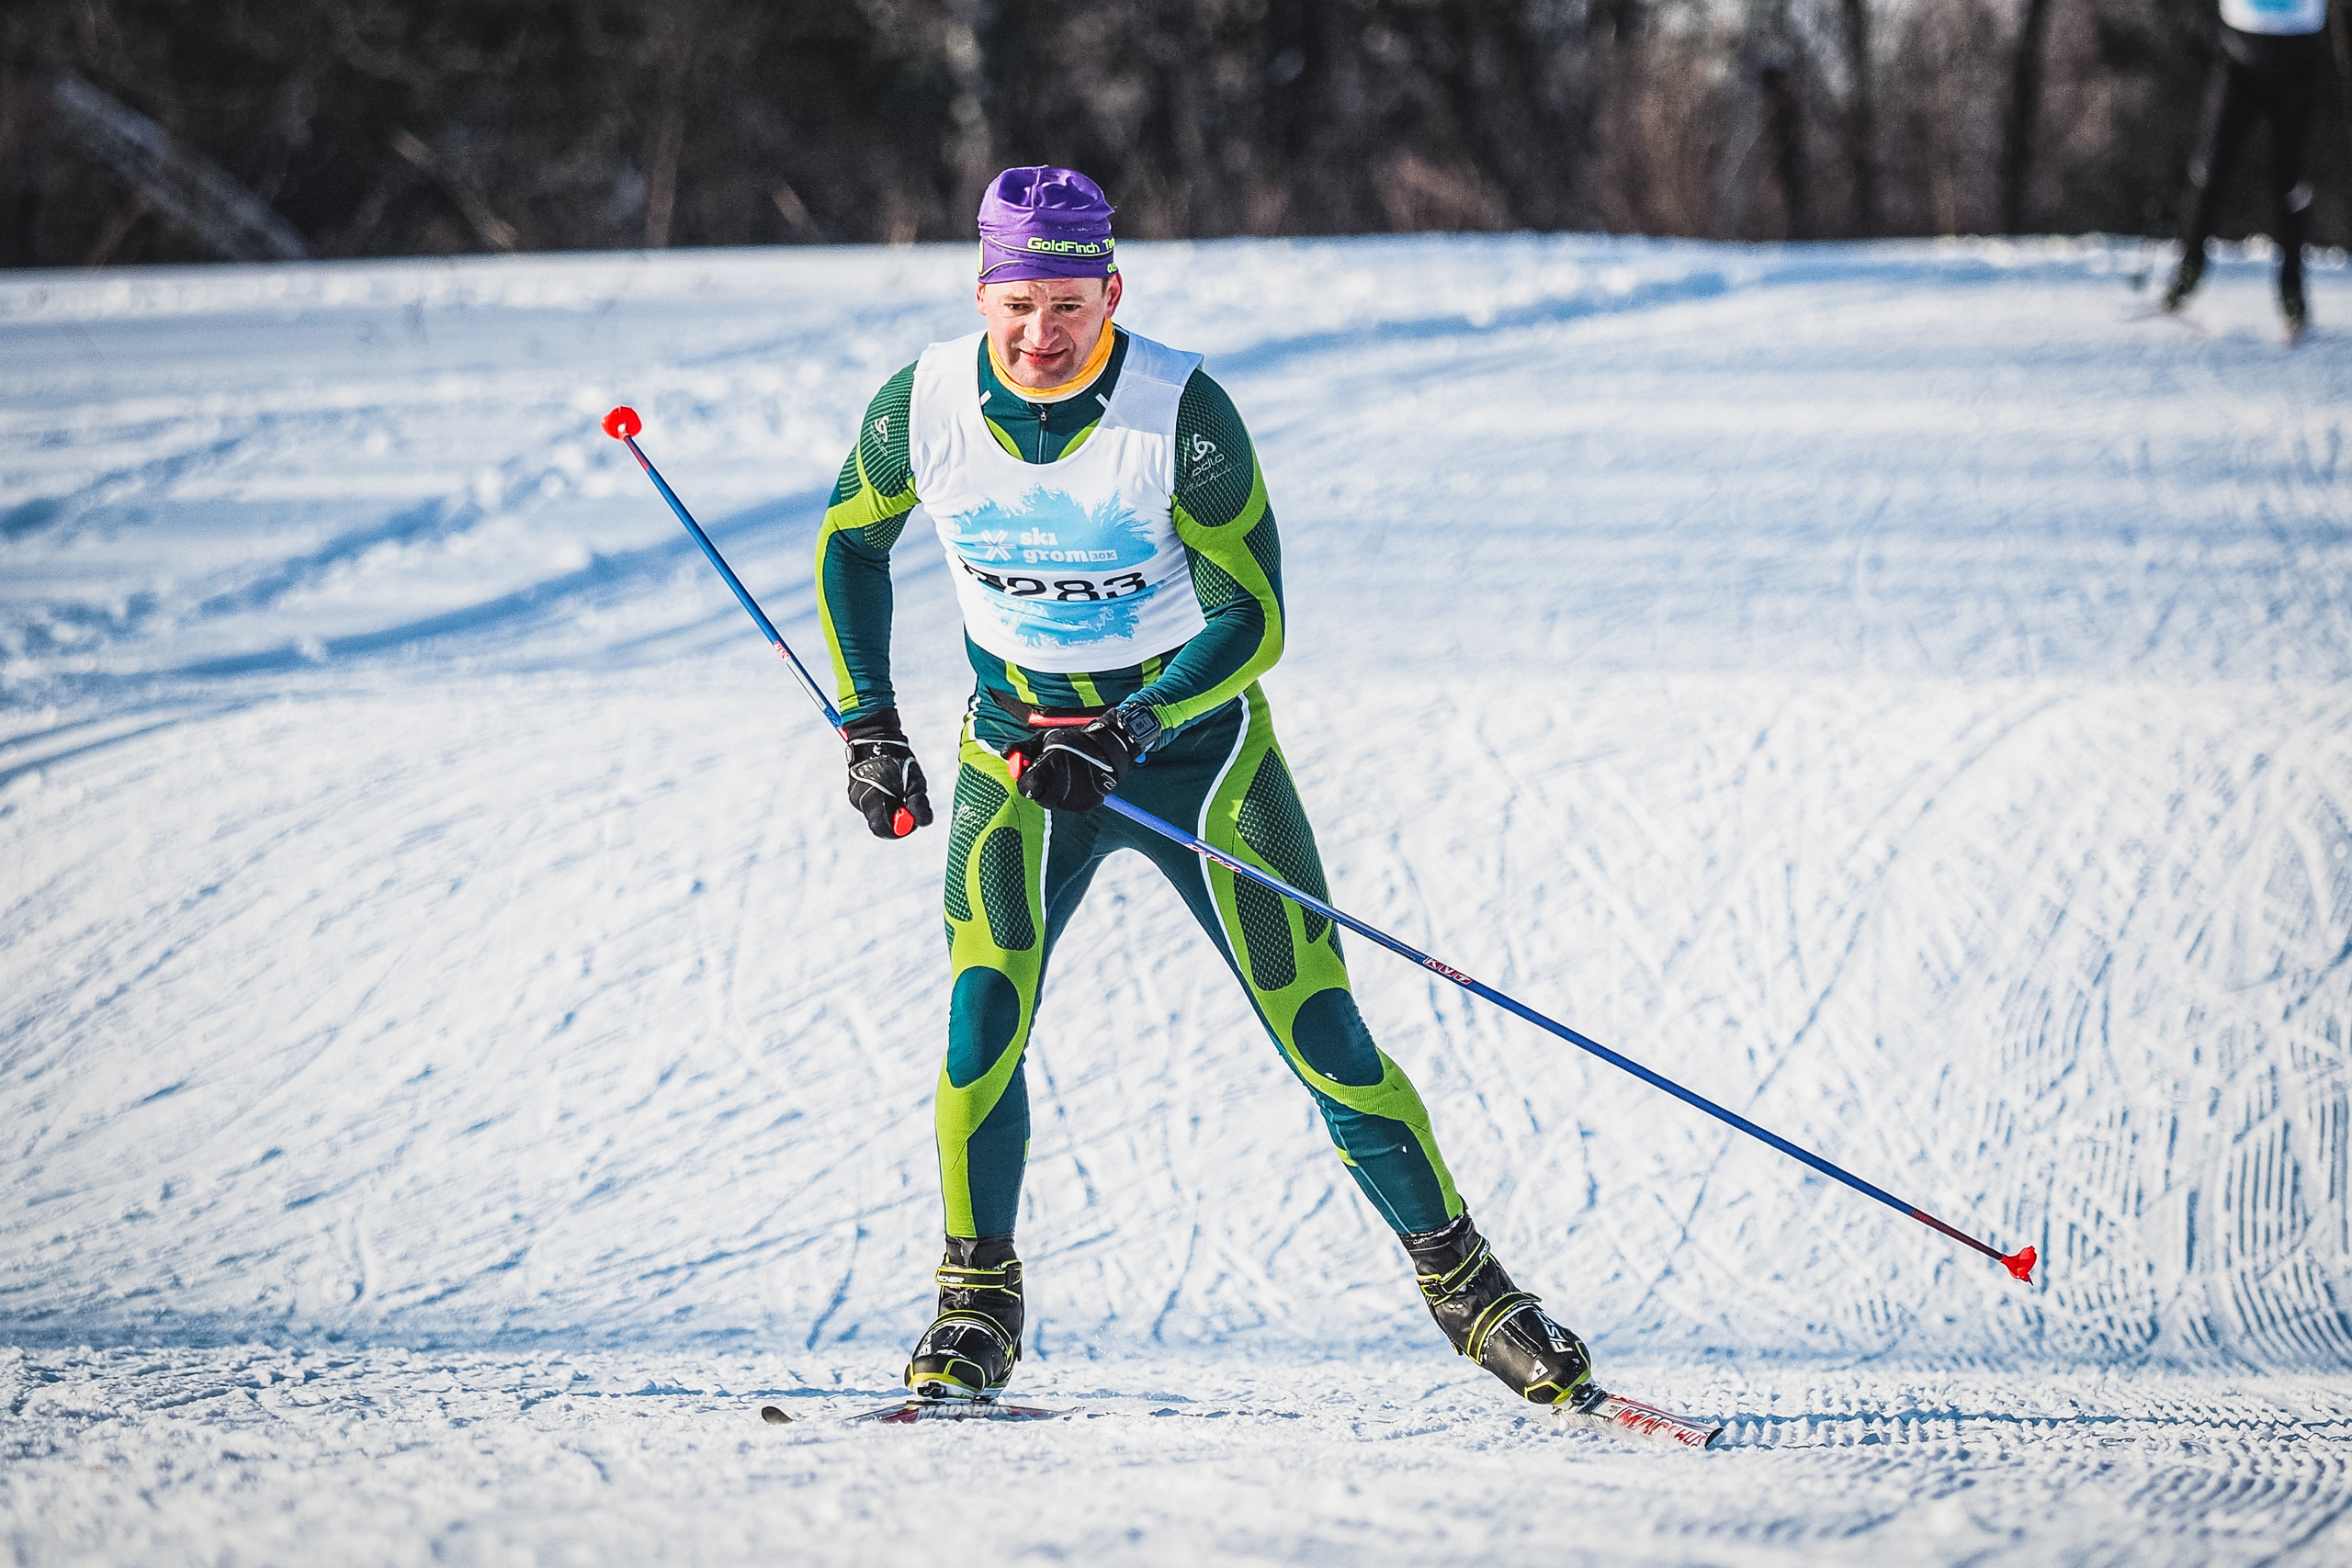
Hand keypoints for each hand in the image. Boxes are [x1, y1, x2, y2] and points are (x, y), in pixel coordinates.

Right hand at [843, 709, 932, 838]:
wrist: (876, 737)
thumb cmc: (899, 759)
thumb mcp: (914, 781)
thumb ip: (918, 803)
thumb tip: (924, 823)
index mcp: (871, 799)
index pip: (882, 829)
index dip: (899, 831)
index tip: (912, 821)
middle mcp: (859, 801)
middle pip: (879, 823)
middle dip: (896, 819)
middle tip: (908, 804)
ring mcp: (855, 796)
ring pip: (876, 813)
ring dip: (890, 808)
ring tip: (898, 789)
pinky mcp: (856, 792)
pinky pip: (872, 804)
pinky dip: (884, 800)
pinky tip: (890, 785)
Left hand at [1015, 707, 1145, 812]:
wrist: (1106, 749)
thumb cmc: (1071, 742)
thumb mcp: (1044, 739)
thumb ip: (1022, 748)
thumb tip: (1004, 754)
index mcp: (1047, 772)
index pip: (1025, 789)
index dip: (1027, 781)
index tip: (1033, 773)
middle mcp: (1060, 788)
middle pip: (1040, 799)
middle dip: (1042, 789)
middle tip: (1050, 774)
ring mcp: (1073, 799)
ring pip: (1055, 803)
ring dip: (1056, 793)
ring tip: (1066, 775)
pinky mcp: (1085, 805)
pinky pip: (1070, 805)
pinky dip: (1070, 797)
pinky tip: (1076, 782)